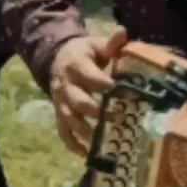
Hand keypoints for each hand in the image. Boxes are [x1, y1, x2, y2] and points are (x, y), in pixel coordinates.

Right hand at [47, 28, 128, 155]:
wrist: (58, 59)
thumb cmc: (85, 54)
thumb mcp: (96, 45)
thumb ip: (111, 43)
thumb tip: (123, 32)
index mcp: (77, 66)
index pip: (92, 78)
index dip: (109, 86)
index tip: (129, 94)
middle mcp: (66, 86)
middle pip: (79, 102)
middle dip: (98, 112)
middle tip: (120, 118)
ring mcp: (61, 102)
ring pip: (70, 119)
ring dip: (86, 131)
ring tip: (103, 141)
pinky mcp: (59, 114)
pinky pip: (63, 132)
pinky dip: (73, 145)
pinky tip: (87, 154)